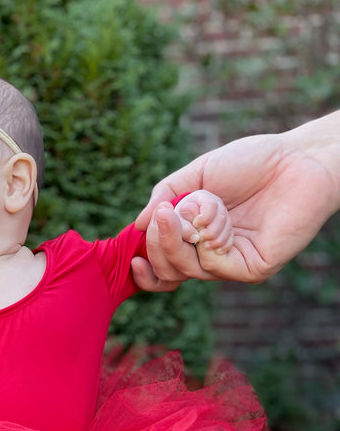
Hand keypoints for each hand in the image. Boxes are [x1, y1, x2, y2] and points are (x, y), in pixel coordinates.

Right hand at [131, 123, 339, 289]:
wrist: (297, 159)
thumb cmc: (251, 163)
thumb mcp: (196, 174)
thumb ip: (164, 197)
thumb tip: (138, 226)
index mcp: (197, 238)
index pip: (164, 267)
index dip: (147, 268)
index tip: (133, 257)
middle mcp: (212, 256)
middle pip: (168, 272)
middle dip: (159, 244)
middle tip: (162, 214)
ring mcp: (231, 265)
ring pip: (187, 270)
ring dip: (187, 235)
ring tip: (202, 205)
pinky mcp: (251, 268)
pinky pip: (214, 266)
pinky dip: (210, 241)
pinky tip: (219, 221)